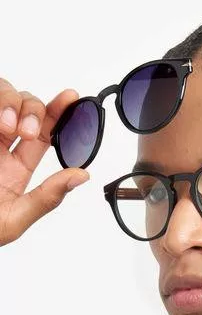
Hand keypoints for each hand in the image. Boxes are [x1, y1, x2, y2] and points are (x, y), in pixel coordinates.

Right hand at [0, 78, 89, 246]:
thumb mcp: (15, 219)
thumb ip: (47, 197)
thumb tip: (81, 176)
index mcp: (16, 170)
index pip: (45, 134)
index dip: (59, 113)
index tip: (70, 98)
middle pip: (25, 107)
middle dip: (33, 110)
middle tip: (27, 131)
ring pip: (2, 95)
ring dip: (10, 102)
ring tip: (6, 126)